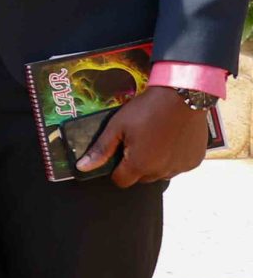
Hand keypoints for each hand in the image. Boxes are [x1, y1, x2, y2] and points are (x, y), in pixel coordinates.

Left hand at [78, 84, 210, 186]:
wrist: (184, 96)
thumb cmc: (147, 109)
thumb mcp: (117, 126)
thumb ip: (101, 149)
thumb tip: (82, 168)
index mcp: (139, 165)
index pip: (121, 181)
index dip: (116, 169)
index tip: (119, 153)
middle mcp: (161, 172)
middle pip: (141, 178)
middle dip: (136, 165)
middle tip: (137, 142)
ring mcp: (180, 167)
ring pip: (161, 173)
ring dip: (156, 163)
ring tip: (155, 140)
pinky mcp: (194, 161)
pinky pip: (178, 166)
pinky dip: (173, 158)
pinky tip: (172, 140)